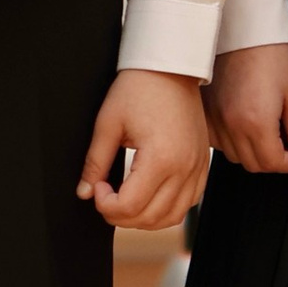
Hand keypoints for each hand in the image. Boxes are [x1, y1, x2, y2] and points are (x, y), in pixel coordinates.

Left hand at [78, 68, 209, 230]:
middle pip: (150, 218)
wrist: (171, 68)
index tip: (97, 187)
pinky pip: (188, 203)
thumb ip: (95, 162)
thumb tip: (85, 191)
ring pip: (171, 217)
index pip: (130, 206)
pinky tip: (150, 198)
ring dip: (144, 219)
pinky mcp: (203, 166)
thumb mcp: (108, 124)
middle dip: (120, 215)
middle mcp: (184, 168)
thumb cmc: (140, 88)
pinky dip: (167, 209)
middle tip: (105, 196)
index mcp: (160, 158)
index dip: (105, 204)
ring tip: (126, 201)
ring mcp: (197, 168)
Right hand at [206, 43, 287, 175]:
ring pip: (234, 156)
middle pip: (253, 164)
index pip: (273, 163)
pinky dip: (230, 142)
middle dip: (272, 160)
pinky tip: (243, 127)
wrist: (242, 29)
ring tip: (264, 133)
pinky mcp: (204, 112)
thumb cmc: (270, 54)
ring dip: (251, 152)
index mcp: (257, 122)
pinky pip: (216, 141)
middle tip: (284, 145)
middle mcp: (231, 125)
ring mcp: (214, 119)